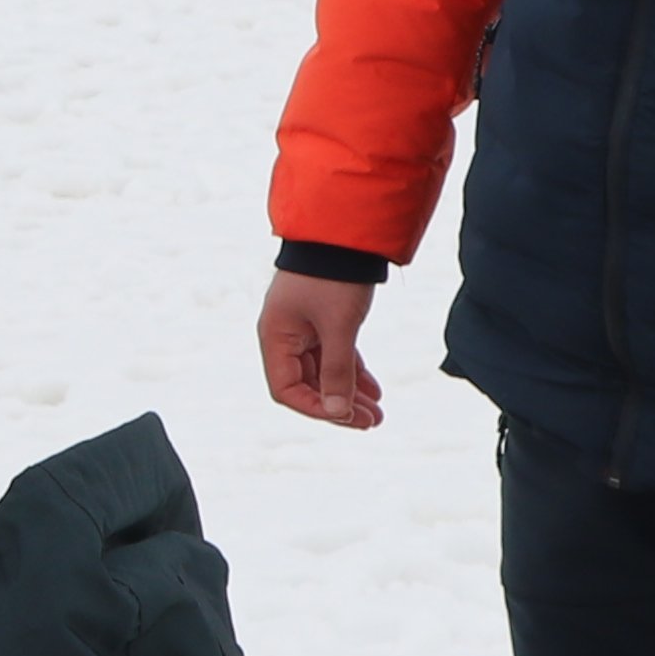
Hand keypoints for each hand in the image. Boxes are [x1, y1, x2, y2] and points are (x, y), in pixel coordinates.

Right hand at [256, 267, 384, 428]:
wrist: (347, 233)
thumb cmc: (335, 277)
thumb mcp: (339, 327)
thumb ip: (338, 371)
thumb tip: (339, 413)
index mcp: (276, 337)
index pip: (286, 389)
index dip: (315, 409)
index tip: (347, 417)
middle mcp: (285, 336)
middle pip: (307, 385)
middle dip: (340, 405)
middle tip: (372, 422)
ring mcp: (303, 329)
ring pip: (324, 372)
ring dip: (349, 392)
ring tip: (378, 413)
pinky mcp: (322, 321)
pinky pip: (334, 356)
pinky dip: (353, 372)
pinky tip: (374, 390)